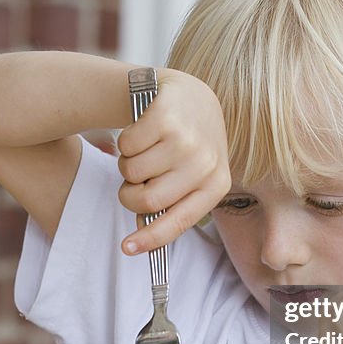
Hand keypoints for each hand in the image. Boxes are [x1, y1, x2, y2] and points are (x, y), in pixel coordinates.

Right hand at [117, 69, 230, 253]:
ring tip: (145, 151)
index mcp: (217, 184)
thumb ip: (171, 204)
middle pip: (148, 200)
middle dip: (130, 195)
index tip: (127, 249)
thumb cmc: (187, 144)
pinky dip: (125, 143)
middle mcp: (206, 162)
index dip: (150, 239)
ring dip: (128, 165)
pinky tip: (142, 132)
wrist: (190, 95)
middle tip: (134, 182)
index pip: (179, 221)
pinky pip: (125, 145)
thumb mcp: (192, 175)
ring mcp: (186, 138)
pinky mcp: (165, 116)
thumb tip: (139, 238)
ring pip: (132, 172)